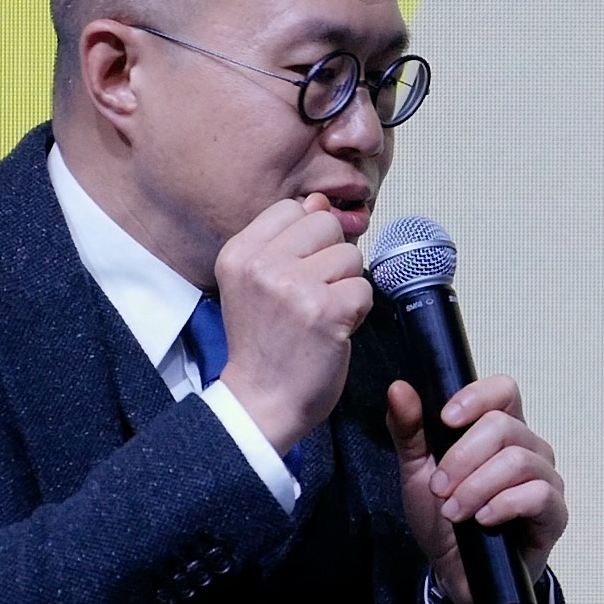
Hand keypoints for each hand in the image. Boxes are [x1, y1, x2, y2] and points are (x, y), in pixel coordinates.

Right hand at [215, 193, 373, 452]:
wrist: (261, 402)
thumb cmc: (263, 345)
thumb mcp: (256, 283)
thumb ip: (286, 240)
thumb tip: (319, 201)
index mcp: (239, 253)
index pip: (294, 209)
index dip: (307, 239)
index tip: (297, 271)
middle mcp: (262, 265)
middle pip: (327, 226)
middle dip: (331, 260)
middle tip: (310, 297)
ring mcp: (294, 287)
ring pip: (350, 256)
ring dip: (346, 286)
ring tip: (320, 314)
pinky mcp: (326, 311)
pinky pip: (364, 288)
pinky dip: (357, 311)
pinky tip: (333, 330)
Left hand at [387, 375, 567, 603]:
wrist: (456, 572)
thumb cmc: (444, 517)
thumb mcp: (417, 473)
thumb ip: (409, 430)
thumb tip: (399, 388)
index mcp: (500, 429)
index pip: (503, 390)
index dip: (476, 398)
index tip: (445, 420)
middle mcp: (529, 448)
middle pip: (504, 426)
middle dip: (463, 457)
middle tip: (439, 487)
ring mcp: (545, 479)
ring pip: (519, 460)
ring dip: (476, 486)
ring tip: (454, 511)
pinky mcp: (554, 513)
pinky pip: (537, 495)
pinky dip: (502, 505)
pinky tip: (482, 520)